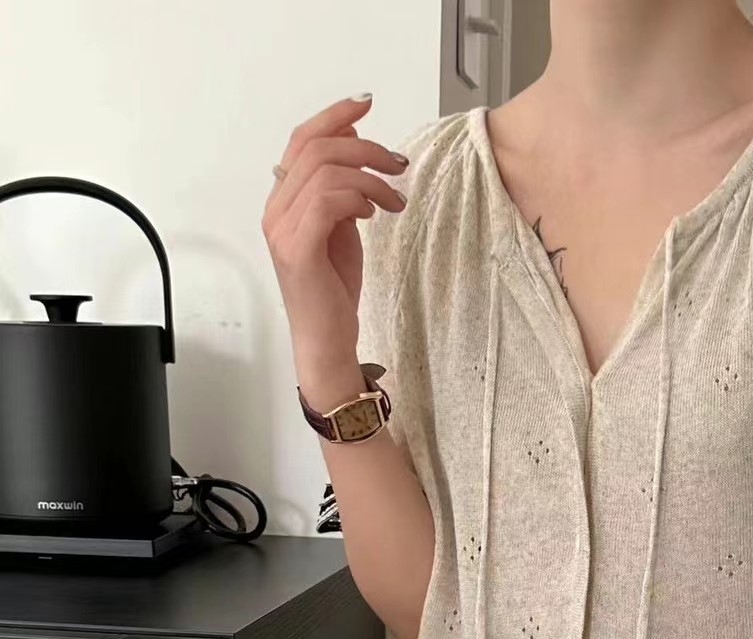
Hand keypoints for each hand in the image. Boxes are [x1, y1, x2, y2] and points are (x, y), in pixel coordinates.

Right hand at [262, 95, 408, 407]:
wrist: (327, 342)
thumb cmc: (334, 291)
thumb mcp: (342, 230)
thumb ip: (343, 191)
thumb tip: (357, 149)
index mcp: (283, 201)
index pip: (302, 140)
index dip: (334, 116)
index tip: (366, 105)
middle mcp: (276, 210)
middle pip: (316, 148)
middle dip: (365, 147)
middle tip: (398, 164)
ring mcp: (282, 230)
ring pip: (326, 171)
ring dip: (370, 177)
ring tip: (394, 199)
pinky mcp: (298, 249)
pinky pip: (328, 201)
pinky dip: (358, 198)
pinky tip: (375, 213)